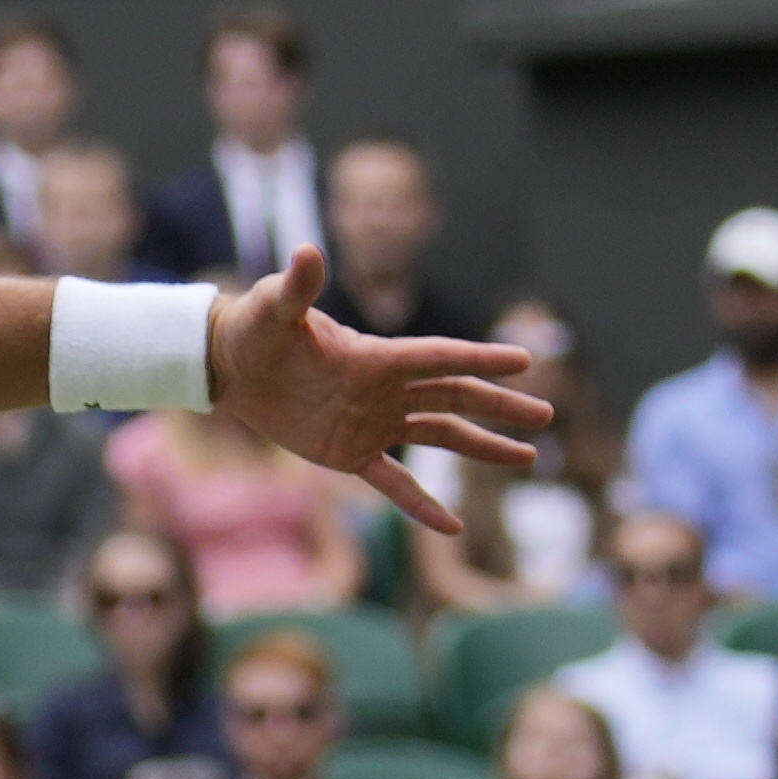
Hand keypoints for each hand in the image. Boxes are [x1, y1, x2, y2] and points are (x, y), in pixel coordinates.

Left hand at [205, 246, 549, 534]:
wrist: (233, 365)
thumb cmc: (256, 328)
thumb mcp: (274, 308)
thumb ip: (296, 287)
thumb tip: (305, 252)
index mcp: (377, 356)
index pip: (440, 357)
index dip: (479, 359)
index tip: (523, 361)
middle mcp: (386, 389)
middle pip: (455, 397)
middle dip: (499, 406)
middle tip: (544, 416)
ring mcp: (373, 423)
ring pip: (440, 436)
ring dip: (482, 447)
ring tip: (526, 456)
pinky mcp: (351, 453)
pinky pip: (394, 483)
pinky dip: (421, 505)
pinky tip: (453, 527)